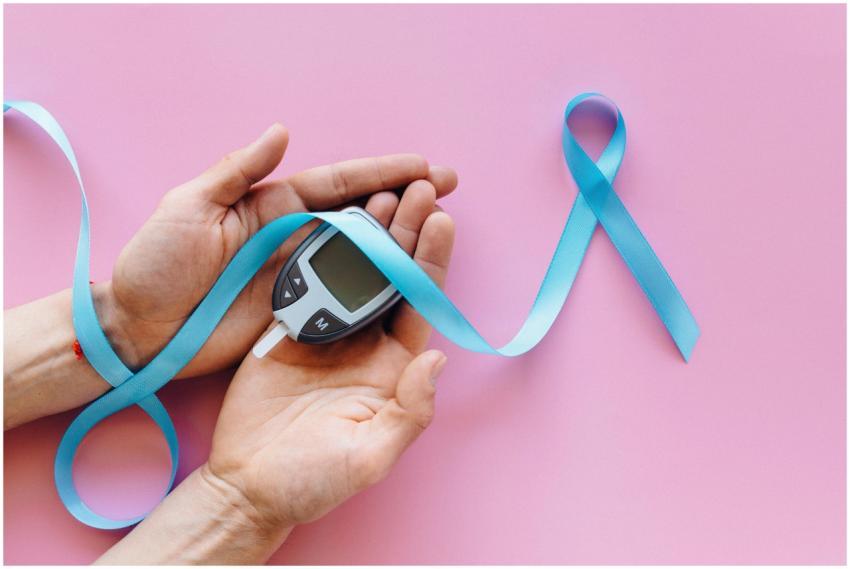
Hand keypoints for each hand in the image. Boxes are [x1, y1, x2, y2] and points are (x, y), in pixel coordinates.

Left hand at [103, 124, 456, 373]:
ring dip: (399, 240)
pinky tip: (404, 279)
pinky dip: (377, 285)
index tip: (425, 167)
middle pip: (361, 213)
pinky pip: (346, 294)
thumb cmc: (156, 266)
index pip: (338, 183)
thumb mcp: (188, 207)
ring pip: (360, 253)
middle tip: (445, 191)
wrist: (139, 330)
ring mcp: (298, 274)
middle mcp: (292, 235)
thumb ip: (235, 172)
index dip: (383, 172)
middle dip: (405, 199)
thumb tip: (282, 132)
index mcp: (271, 204)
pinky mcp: (297, 311)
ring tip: (438, 228)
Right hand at [203, 181, 454, 530]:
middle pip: (393, 278)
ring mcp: (328, 333)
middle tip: (417, 188)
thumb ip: (409, 413)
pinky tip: (330, 217)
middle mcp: (366, 343)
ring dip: (368, 233)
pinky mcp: (290, 329)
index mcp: (392, 368)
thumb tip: (439, 361)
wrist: (247, 485)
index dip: (431, 262)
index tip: (441, 220)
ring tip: (380, 192)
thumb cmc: (312, 480)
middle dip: (407, 233)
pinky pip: (310, 281)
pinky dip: (320, 249)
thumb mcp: (368, 457)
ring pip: (354, 272)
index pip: (420, 304)